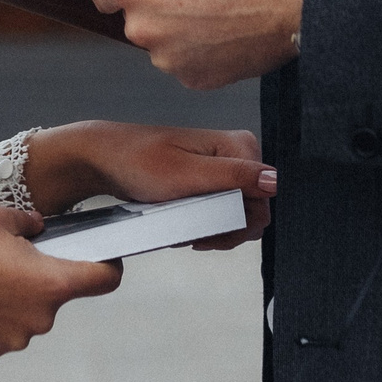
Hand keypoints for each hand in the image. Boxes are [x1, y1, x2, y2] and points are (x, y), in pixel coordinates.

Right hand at [0, 206, 121, 359]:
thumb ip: (31, 224)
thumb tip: (39, 231)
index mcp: (50, 284)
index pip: (104, 281)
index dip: (108, 266)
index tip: (102, 257)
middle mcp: (39, 319)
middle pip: (58, 296)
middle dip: (43, 277)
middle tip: (12, 256)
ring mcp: (12, 340)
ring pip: (28, 314)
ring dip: (16, 298)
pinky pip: (3, 330)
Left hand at [26, 121, 274, 247]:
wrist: (106, 160)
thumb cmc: (140, 162)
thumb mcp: (186, 174)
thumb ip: (233, 177)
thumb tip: (275, 181)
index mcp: (240, 147)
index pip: (264, 201)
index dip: (238, 223)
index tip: (205, 231)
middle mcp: (238, 156)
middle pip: (253, 212)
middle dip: (224, 230)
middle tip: (191, 234)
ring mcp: (226, 171)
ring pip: (238, 218)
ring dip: (213, 231)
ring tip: (183, 230)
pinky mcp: (212, 184)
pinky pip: (223, 216)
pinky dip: (204, 227)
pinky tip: (183, 228)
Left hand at [90, 0, 312, 90]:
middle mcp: (142, 28)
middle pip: (135, 17)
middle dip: (157, 3)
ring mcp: (169, 60)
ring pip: (164, 41)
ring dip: (181, 28)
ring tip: (222, 6)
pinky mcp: (197, 80)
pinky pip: (189, 62)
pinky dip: (204, 49)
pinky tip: (232, 29)